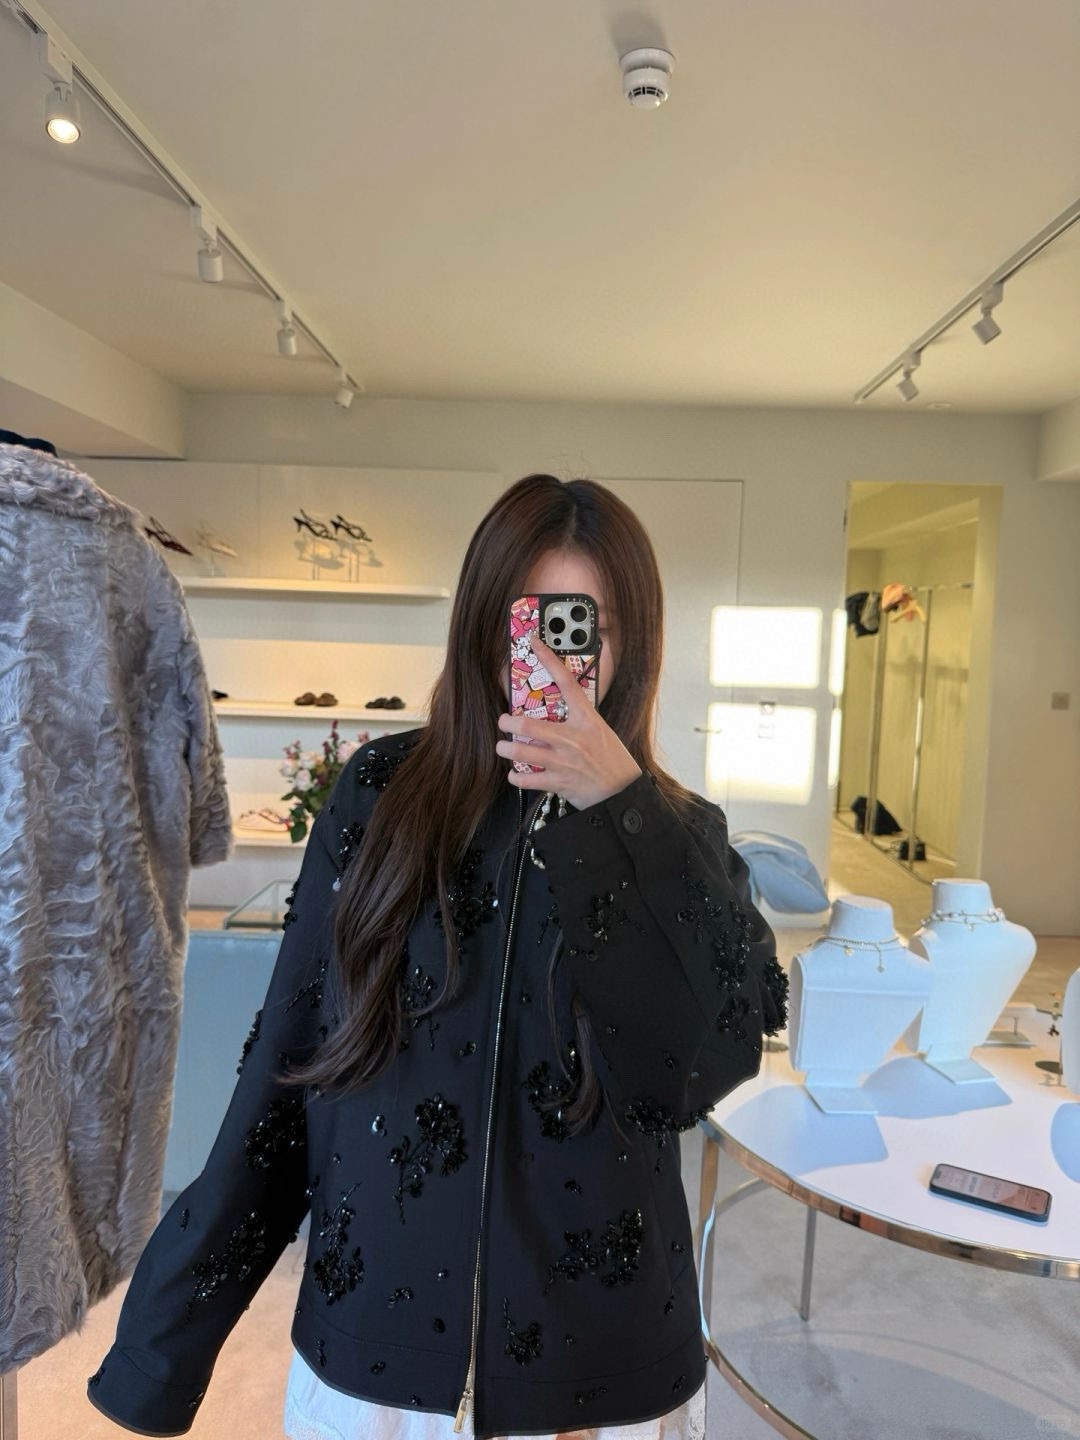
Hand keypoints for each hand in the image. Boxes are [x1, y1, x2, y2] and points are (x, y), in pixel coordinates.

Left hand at [495, 633, 641, 809]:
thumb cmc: (611, 759)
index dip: (549, 659)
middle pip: (528, 725)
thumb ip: (578, 720)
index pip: (567, 682)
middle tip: (504, 722)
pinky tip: (515, 773)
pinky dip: (515, 776)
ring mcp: (564, 762)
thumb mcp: (599, 731)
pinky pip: (526, 779)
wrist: (622, 792)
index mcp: (586, 720)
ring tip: (504, 747)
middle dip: (508, 723)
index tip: (534, 643)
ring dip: (506, 749)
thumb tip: (554, 711)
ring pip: (521, 752)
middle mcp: (573, 739)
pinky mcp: (559, 782)